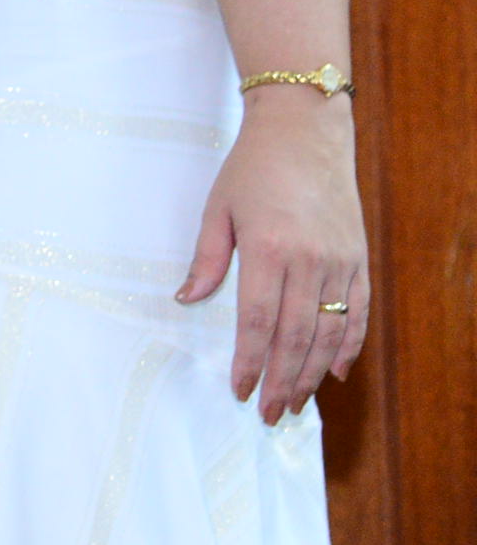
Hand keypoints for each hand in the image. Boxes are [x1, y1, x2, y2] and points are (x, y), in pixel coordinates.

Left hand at [176, 89, 367, 421]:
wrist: (305, 131)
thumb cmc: (252, 168)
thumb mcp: (217, 208)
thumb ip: (206, 259)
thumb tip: (186, 299)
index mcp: (269, 250)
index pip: (258, 323)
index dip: (250, 363)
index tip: (240, 390)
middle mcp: (310, 262)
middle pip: (296, 338)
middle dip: (282, 381)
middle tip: (270, 413)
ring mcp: (340, 263)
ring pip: (329, 334)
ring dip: (313, 374)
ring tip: (297, 402)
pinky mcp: (359, 260)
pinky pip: (357, 314)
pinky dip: (349, 346)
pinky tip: (336, 372)